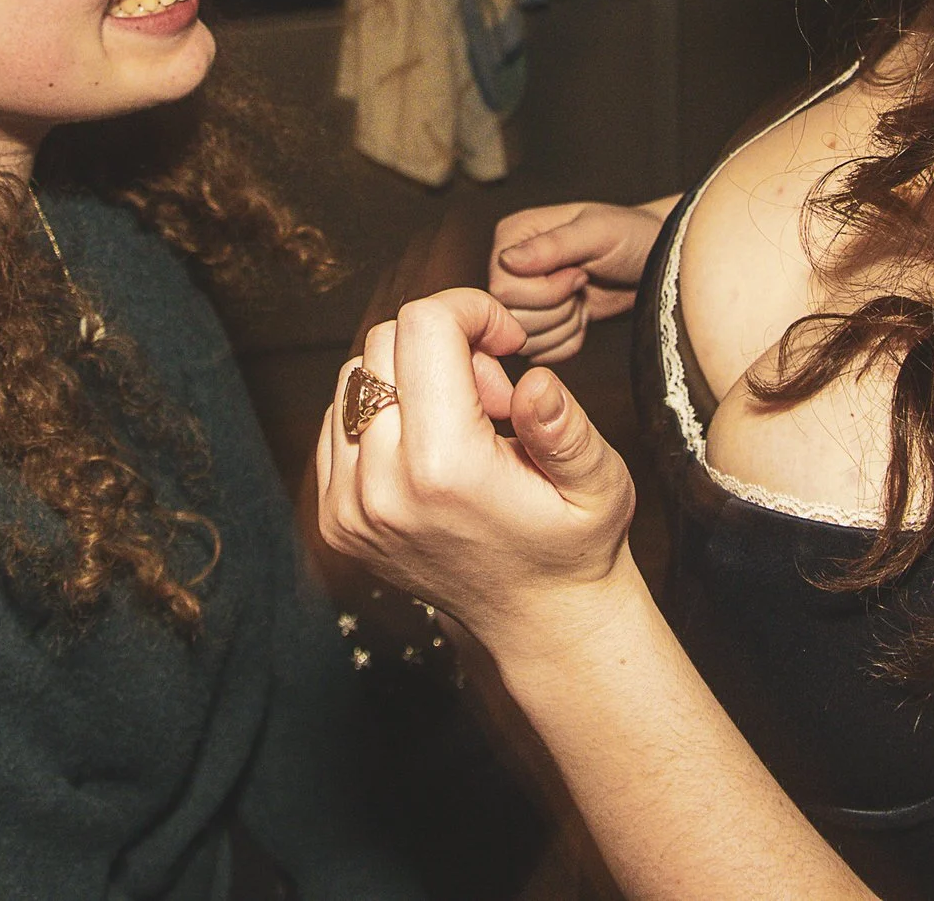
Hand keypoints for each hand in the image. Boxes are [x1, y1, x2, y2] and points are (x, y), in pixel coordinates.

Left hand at [317, 288, 637, 654]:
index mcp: (444, 469)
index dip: (472, 311)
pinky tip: (430, 446)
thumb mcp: (598, 483)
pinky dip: (382, 412)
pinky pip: (338, 421)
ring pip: (353, 376)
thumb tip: (535, 383)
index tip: (507, 344)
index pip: (423, 326)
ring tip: (465, 426)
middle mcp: (381, 487)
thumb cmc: (574, 544)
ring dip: (410, 379)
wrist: (537, 621)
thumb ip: (565, 429)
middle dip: (445, 347)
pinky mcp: (335, 518)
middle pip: (385, 341)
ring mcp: (349, 506)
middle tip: (496, 397)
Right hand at [489, 201, 669, 360]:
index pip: (502, 288)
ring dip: (565, 324)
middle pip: (511, 316)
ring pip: (524, 339)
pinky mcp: (538, 324)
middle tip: (583, 284)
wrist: (653, 262)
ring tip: (584, 296)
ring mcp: (522, 298)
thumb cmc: (631, 236)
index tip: (578, 272)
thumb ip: (553, 246)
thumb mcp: (598, 232)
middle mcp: (509, 267)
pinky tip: (584, 315)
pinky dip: (569, 340)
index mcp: (513, 236)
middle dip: (557, 309)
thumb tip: (506, 260)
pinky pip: (541, 353)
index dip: (545, 291)